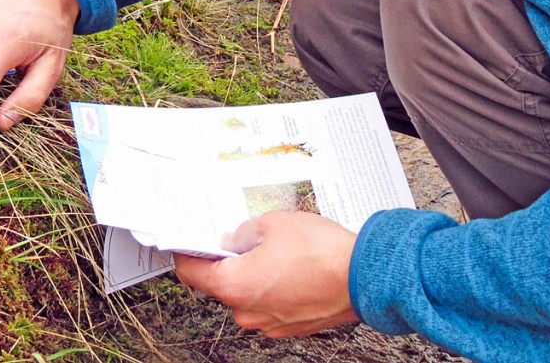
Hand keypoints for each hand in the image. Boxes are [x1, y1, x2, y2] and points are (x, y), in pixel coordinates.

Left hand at [174, 211, 358, 337]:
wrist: (365, 277)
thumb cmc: (321, 252)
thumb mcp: (273, 223)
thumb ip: (244, 233)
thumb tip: (234, 239)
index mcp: (234, 286)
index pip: (192, 273)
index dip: (186, 253)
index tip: (185, 242)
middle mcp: (247, 312)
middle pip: (222, 284)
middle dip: (230, 260)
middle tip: (243, 237)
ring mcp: (270, 324)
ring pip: (249, 294)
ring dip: (255, 274)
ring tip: (279, 250)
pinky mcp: (291, 327)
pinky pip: (272, 304)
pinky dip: (276, 287)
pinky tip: (294, 267)